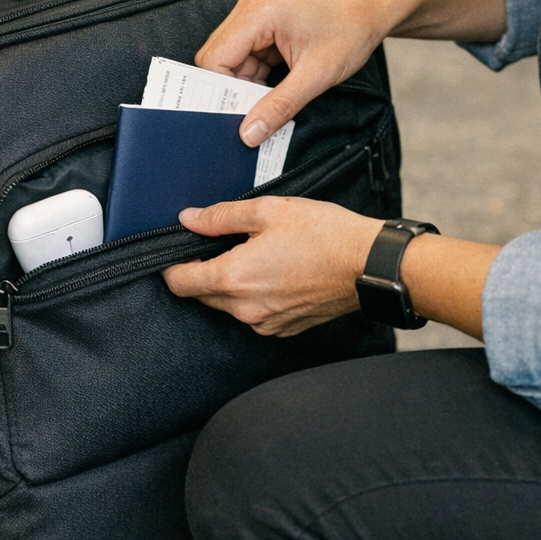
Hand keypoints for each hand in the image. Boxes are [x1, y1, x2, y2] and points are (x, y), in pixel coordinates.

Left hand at [162, 197, 382, 337]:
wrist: (369, 265)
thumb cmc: (324, 235)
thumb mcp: (267, 211)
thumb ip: (221, 216)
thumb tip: (190, 219)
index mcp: (234, 279)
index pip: (179, 283)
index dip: (171, 265)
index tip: (178, 249)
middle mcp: (245, 309)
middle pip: (202, 295)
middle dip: (202, 271)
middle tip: (223, 244)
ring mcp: (266, 323)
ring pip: (228, 306)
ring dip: (231, 284)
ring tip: (255, 255)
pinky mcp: (285, 328)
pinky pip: (255, 314)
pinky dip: (255, 296)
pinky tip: (275, 273)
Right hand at [195, 0, 385, 144]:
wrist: (371, 9)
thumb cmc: (350, 31)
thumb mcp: (316, 76)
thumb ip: (279, 106)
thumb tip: (249, 133)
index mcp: (258, 13)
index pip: (215, 58)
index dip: (220, 91)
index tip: (234, 118)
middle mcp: (250, 8)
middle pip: (218, 58)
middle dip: (232, 89)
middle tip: (251, 116)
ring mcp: (255, 13)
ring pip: (231, 59)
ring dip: (245, 84)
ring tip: (269, 102)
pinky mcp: (263, 23)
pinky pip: (245, 55)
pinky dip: (254, 76)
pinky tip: (271, 90)